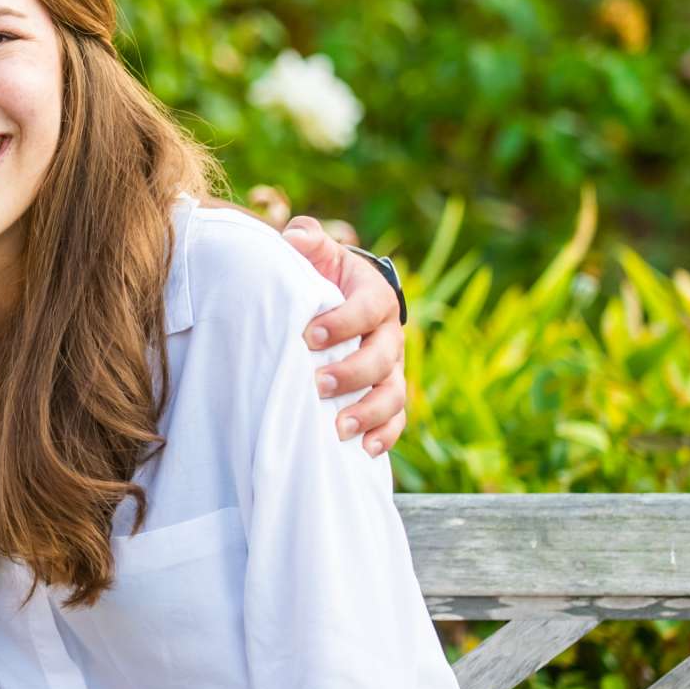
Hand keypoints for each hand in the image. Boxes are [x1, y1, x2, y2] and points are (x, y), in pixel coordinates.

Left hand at [281, 216, 406, 455]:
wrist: (337, 301)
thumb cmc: (321, 277)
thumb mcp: (316, 254)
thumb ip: (307, 240)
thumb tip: (293, 237)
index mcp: (375, 296)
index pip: (369, 308)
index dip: (344, 323)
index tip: (310, 336)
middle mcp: (390, 334)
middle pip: (383, 357)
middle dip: (353, 373)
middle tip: (319, 385)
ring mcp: (392, 367)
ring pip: (393, 394)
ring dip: (369, 412)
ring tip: (340, 428)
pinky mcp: (388, 395)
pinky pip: (396, 420)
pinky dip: (383, 436)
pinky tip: (362, 450)